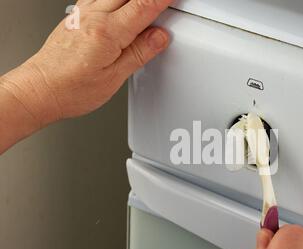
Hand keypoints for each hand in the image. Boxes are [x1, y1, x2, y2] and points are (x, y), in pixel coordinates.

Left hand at [1, 0, 171, 126]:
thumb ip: (140, 53)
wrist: (41, 89)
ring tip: (146, 9)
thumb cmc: (71, 89)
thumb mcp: (115, 77)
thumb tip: (160, 37)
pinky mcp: (76, 15)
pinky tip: (122, 7)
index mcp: (107, 33)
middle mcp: (93, 16)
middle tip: (165, 4)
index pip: (144, 6)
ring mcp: (82, 13)